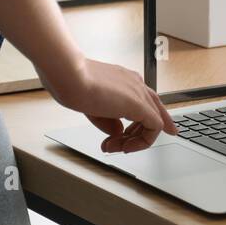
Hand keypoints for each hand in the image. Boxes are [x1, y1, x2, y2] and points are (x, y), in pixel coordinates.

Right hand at [40, 58, 176, 152]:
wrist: (70, 77)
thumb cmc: (73, 85)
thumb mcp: (93, 106)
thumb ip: (109, 120)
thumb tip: (118, 131)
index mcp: (125, 80)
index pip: (146, 100)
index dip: (145, 120)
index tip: (133, 135)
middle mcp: (135, 84)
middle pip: (155, 111)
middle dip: (137, 135)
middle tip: (117, 146)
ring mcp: (139, 93)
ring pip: (156, 121)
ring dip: (135, 140)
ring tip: (114, 147)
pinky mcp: (140, 104)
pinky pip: (154, 127)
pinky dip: (142, 141)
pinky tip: (125, 146)